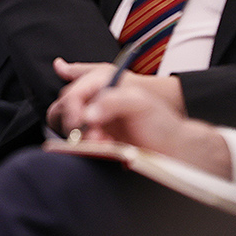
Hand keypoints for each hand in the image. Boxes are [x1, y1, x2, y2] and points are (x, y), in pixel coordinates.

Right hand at [45, 57, 185, 135]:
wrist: (173, 150)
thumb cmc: (161, 122)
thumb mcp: (140, 102)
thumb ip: (112, 100)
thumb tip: (87, 114)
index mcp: (102, 85)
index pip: (73, 93)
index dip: (71, 108)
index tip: (79, 122)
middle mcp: (94, 102)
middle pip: (62, 110)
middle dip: (73, 124)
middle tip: (91, 134)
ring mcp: (93, 123)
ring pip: (68, 129)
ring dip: (81, 137)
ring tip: (103, 142)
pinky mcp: (95, 141)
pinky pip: (79, 145)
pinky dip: (88, 148)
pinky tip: (106, 148)